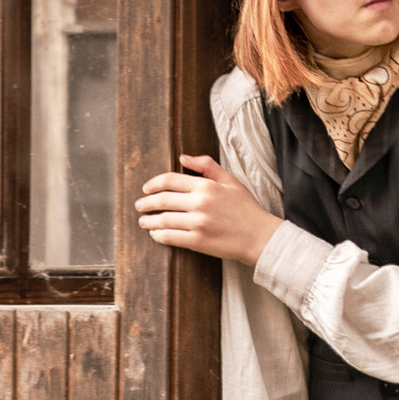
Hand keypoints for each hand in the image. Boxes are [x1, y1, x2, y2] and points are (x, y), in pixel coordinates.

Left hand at [135, 152, 276, 266]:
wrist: (259, 236)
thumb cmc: (245, 208)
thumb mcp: (230, 180)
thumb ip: (206, 166)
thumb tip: (183, 158)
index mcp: (206, 186)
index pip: (170, 180)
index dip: (153, 184)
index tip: (145, 189)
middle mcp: (200, 203)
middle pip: (162, 200)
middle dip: (146, 203)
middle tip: (139, 206)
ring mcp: (198, 223)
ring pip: (163, 220)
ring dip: (148, 221)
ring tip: (143, 222)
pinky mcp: (198, 241)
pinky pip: (170, 237)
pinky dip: (159, 235)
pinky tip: (156, 234)